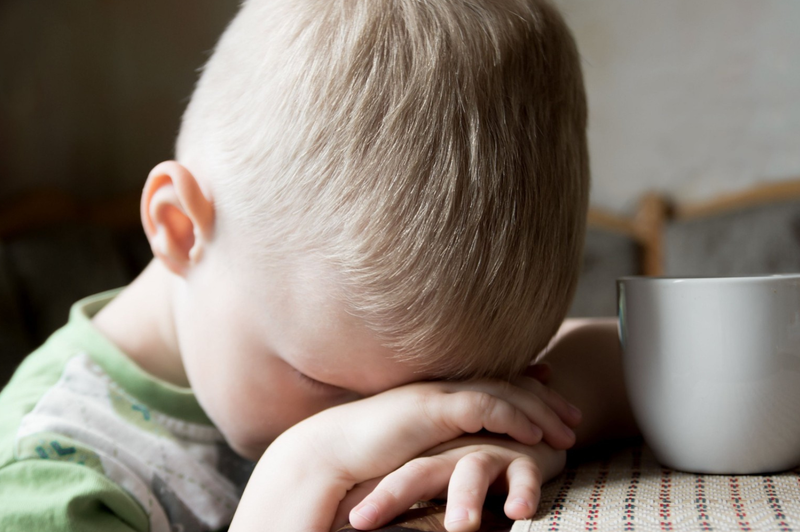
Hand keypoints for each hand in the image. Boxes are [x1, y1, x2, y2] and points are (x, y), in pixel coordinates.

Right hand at [231, 378, 577, 531]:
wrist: (328, 453)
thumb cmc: (365, 456)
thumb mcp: (414, 445)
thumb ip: (443, 442)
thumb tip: (461, 453)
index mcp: (438, 393)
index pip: (491, 382)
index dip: (525, 386)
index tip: (552, 393)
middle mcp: (441, 386)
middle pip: (505, 382)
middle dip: (544, 396)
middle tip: (575, 415)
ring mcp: (436, 394)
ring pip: (502, 392)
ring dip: (539, 409)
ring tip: (570, 430)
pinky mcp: (431, 409)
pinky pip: (483, 407)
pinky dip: (513, 417)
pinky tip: (536, 434)